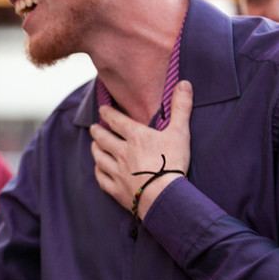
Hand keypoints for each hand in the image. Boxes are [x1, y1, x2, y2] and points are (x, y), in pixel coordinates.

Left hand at [89, 80, 192, 218]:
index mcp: (136, 137)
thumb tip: (184, 83)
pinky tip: (99, 170)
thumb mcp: (180, 132)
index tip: (102, 109)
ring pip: (99, 157)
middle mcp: (122, 152)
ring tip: (94, 145)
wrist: (164, 196)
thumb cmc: (172, 163)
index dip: (108, 113)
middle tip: (94, 128)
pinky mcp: (116, 190)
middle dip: (97, 131)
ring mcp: (117, 172)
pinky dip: (99, 172)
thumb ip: (181, 107)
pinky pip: (102, 179)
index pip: (116, 121)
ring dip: (95, 150)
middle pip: (103, 138)